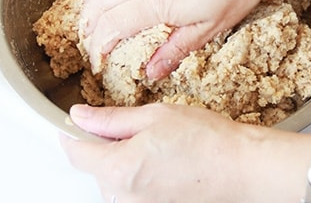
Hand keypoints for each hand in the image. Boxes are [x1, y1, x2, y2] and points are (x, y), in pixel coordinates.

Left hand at [60, 103, 261, 202]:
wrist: (239, 167)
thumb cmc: (202, 139)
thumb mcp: (152, 116)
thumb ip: (110, 119)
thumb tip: (80, 116)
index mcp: (117, 170)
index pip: (75, 151)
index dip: (71, 131)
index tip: (75, 118)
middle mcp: (120, 197)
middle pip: (94, 165)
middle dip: (102, 141)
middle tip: (131, 123)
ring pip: (112, 176)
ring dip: (121, 156)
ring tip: (154, 141)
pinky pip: (129, 187)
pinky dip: (136, 169)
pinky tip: (161, 157)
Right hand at [79, 0, 278, 78]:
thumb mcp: (209, 28)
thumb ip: (175, 50)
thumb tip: (152, 72)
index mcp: (158, 2)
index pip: (112, 25)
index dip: (99, 47)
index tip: (99, 62)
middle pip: (98, 3)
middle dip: (87, 28)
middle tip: (92, 46)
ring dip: (87, 1)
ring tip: (88, 20)